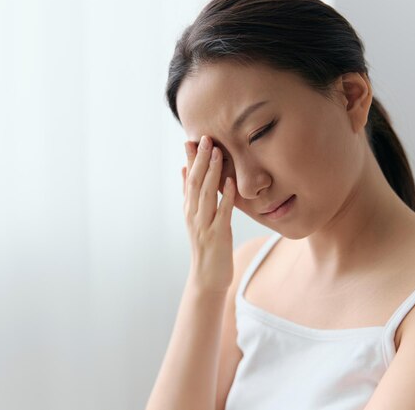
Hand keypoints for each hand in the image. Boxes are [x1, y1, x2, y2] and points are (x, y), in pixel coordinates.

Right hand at [181, 136, 235, 292]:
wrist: (207, 277)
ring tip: (217, 153)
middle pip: (196, 182)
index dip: (191, 159)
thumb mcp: (195, 217)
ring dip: (212, 173)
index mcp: (189, 208)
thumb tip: (185, 169)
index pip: (189, 179)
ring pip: (206, 194)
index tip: (193, 139)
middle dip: (200, 160)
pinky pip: (221, 213)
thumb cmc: (206, 245)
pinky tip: (229, 182)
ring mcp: (204, 225)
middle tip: (205, 138)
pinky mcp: (217, 235)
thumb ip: (191, 194)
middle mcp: (193, 214)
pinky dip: (225, 197)